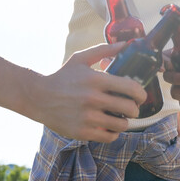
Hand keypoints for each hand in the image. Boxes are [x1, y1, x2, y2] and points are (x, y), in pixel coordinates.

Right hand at [26, 43, 146, 141]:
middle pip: (130, 109)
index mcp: (96, 80)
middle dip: (135, 109)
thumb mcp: (81, 59)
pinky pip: (109, 137)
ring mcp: (87, 117)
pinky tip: (109, 127)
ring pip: (122, 125)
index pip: (132, 89)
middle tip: (131, 108)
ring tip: (120, 118)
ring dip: (125, 122)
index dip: (141, 94)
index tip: (140, 96)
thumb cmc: (62, 76)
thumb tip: (127, 44)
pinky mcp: (82, 132)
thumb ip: (104, 50)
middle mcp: (93, 99)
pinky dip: (113, 133)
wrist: (38, 97)